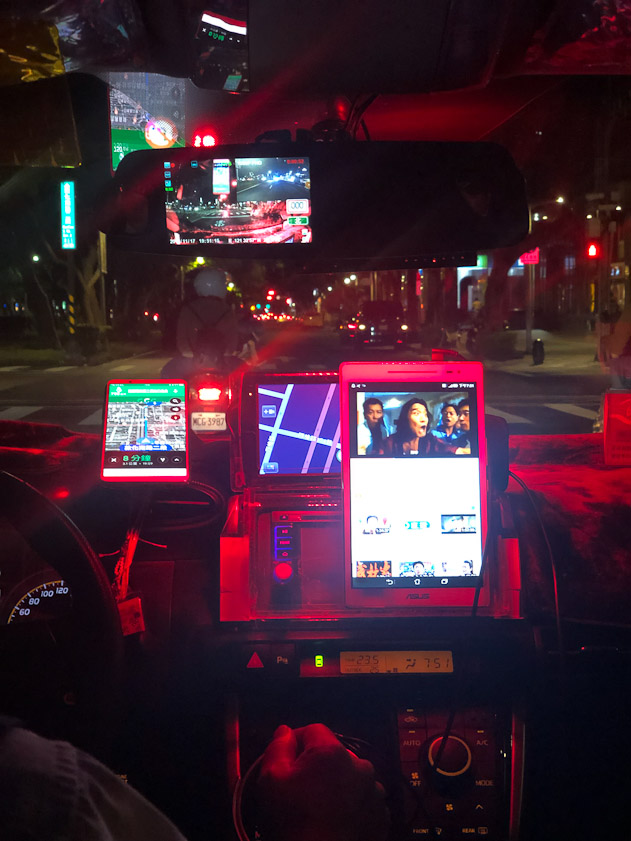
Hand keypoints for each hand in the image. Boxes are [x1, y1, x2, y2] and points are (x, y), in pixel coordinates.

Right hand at [256, 723, 389, 840]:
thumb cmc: (294, 822)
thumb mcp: (271, 780)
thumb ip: (277, 748)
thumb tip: (285, 732)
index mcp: (333, 752)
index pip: (313, 730)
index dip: (297, 741)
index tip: (286, 760)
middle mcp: (359, 765)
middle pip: (334, 753)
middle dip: (319, 764)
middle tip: (302, 789)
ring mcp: (374, 791)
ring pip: (351, 776)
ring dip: (338, 784)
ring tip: (321, 807)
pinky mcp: (381, 815)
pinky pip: (363, 799)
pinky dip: (352, 804)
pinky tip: (337, 819)